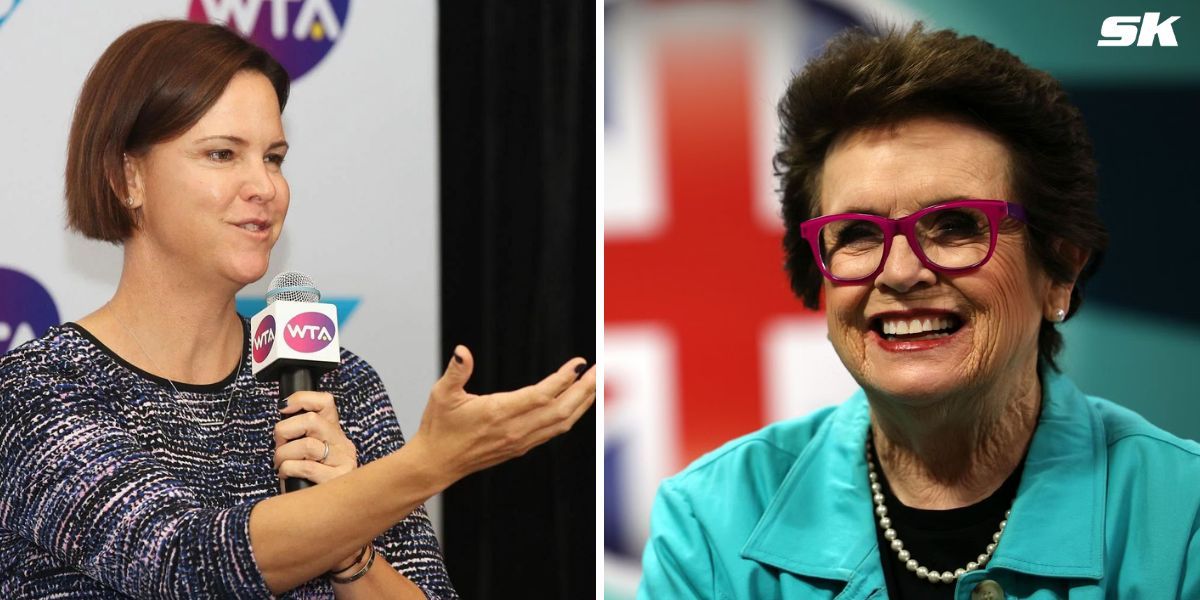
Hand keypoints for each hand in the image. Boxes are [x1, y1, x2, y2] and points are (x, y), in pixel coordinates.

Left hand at [273, 391, 358, 486]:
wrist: (327, 516)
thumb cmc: (308, 481)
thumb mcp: (304, 453)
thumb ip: (298, 435)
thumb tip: (280, 417)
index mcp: (334, 432)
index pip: (325, 402)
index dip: (302, 399)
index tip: (283, 408)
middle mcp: (343, 444)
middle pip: (311, 421)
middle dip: (285, 432)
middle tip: (279, 446)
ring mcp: (344, 461)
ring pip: (307, 445)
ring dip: (284, 455)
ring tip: (281, 465)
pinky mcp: (339, 479)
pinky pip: (306, 467)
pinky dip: (288, 469)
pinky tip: (286, 475)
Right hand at [408, 345, 596, 484]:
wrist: (436, 463)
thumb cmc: (438, 427)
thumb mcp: (441, 394)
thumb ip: (456, 371)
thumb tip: (462, 351)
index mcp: (498, 413)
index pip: (542, 395)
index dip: (564, 378)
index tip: (580, 362)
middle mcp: (514, 429)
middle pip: (561, 410)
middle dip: (584, 389)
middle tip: (599, 370)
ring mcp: (520, 441)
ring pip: (561, 422)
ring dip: (582, 403)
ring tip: (595, 384)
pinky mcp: (521, 447)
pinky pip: (553, 431)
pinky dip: (570, 416)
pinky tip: (577, 404)